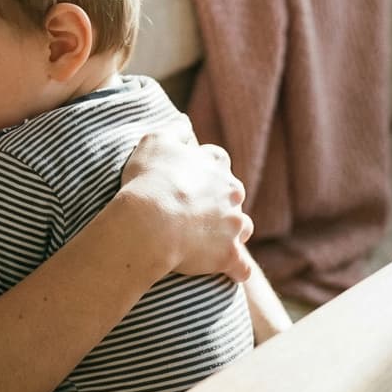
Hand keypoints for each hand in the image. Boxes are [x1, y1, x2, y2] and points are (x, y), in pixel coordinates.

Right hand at [118, 117, 252, 283]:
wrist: (150, 221)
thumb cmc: (149, 179)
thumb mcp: (155, 140)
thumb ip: (174, 129)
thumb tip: (185, 121)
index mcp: (216, 165)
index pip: (217, 159)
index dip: (203, 167)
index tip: (187, 176)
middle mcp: (232, 192)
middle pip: (232, 194)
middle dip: (219, 200)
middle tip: (193, 209)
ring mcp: (233, 225)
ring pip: (242, 227)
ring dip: (230, 231)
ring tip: (207, 239)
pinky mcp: (229, 255)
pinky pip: (241, 267)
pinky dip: (235, 268)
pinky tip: (227, 270)